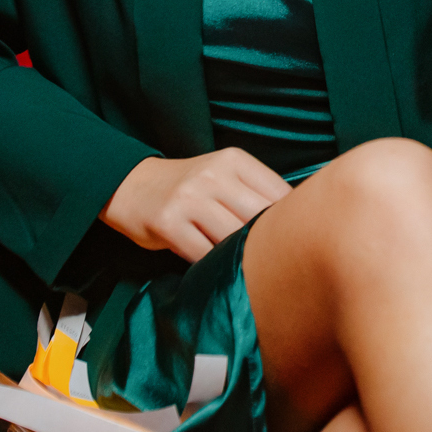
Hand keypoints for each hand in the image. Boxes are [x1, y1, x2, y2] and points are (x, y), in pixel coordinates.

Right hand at [99, 148, 292, 261]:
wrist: (131, 185)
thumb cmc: (190, 187)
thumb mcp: (223, 175)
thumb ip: (255, 193)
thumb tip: (301, 223)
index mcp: (234, 160)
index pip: (279, 194)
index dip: (292, 222)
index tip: (296, 242)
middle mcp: (212, 175)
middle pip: (259, 218)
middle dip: (270, 244)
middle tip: (277, 266)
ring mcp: (188, 198)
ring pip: (233, 238)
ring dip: (242, 259)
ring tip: (249, 270)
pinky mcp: (168, 223)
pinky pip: (203, 254)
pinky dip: (214, 267)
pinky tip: (218, 270)